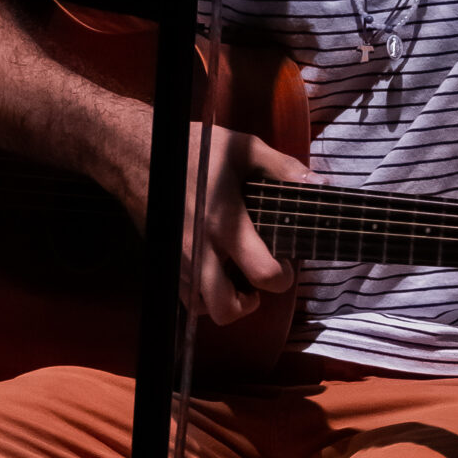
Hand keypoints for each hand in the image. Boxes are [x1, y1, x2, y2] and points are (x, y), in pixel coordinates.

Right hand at [183, 123, 313, 327]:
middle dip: (250, 303)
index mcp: (226, 223)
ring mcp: (179, 260)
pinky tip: (213, 275)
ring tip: (236, 279)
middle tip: (258, 279)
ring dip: (225, 302)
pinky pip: (185, 298)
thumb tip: (320, 185)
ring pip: (203, 309)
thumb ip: (283, 167)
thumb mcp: (244, 147)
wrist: (136, 152)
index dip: (283, 276)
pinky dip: (202, 297)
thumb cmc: (195, 148)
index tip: (285, 260)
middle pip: (226, 309)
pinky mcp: (165, 261)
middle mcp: (201, 250)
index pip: (263, 274)